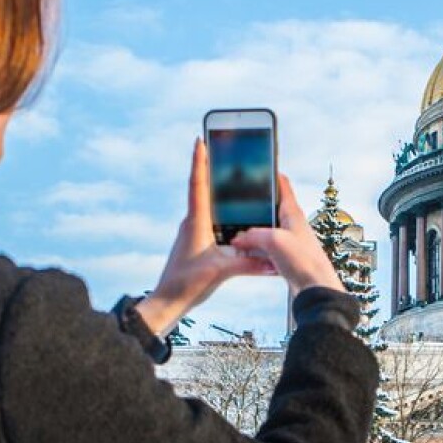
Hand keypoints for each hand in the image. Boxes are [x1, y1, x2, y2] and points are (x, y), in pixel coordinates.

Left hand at [136, 139, 274, 335]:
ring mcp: (193, 232)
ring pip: (209, 206)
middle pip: (204, 189)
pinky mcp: (197, 243)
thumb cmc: (187, 284)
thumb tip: (273, 261)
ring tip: (235, 178)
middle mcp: (193, 222)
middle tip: (223, 150)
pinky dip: (223, 214)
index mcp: (196, 221)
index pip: (198, 184)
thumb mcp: (222, 271)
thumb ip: (249, 263)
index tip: (200, 140)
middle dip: (213, 169)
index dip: (200, 161)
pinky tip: (237, 217)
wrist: (168, 302)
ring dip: (219, 192)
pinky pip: (212, 222)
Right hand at [230, 175, 345, 296]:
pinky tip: (242, 253)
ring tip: (232, 231)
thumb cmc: (303, 261)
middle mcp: (292, 224)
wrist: (316, 289)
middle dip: (252, 206)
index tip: (257, 164)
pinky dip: (253, 249)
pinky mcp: (285, 258)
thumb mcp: (274, 241)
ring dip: (250, 231)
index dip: (270, 174)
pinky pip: (265, 249)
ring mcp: (288, 241)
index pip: (282, 186)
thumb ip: (253, 235)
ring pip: (264, 230)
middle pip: (269, 208)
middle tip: (234, 201)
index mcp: (292, 213)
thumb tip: (237, 239)